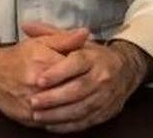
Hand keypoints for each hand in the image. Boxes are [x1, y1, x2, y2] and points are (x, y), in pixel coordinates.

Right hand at [0, 26, 89, 126]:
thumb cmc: (18, 56)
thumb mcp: (40, 42)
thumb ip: (64, 39)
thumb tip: (85, 33)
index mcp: (43, 62)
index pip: (73, 70)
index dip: (84, 71)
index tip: (91, 71)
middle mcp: (36, 84)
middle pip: (70, 91)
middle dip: (83, 91)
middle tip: (92, 89)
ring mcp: (31, 103)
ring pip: (62, 110)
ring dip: (75, 108)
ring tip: (84, 103)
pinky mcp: (27, 117)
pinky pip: (50, 122)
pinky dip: (62, 121)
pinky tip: (70, 115)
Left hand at [24, 27, 150, 132]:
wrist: (126, 71)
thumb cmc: (95, 56)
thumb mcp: (77, 42)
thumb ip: (52, 35)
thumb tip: (27, 25)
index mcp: (94, 57)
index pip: (76, 63)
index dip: (58, 72)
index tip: (39, 79)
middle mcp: (102, 77)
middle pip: (78, 89)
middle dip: (54, 97)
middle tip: (33, 101)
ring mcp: (105, 96)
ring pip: (81, 108)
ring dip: (58, 114)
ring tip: (38, 116)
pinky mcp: (106, 112)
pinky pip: (86, 121)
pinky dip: (68, 125)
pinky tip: (52, 125)